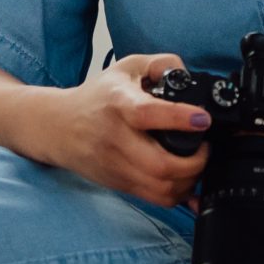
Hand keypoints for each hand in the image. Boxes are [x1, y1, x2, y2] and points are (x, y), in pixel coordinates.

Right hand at [35, 53, 210, 205]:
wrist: (59, 127)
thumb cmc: (97, 97)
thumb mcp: (127, 67)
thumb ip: (161, 63)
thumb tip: (187, 75)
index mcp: (119, 104)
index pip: (147, 114)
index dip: (179, 118)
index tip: (202, 119)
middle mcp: (116, 139)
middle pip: (160, 165)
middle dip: (196, 162)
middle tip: (205, 147)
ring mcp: (117, 166)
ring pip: (162, 188)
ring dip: (190, 181)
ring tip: (196, 163)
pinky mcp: (120, 184)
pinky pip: (157, 200)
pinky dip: (179, 194)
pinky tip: (185, 179)